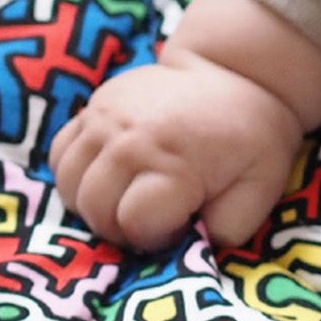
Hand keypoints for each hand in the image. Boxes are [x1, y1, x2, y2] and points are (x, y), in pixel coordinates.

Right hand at [49, 0, 320, 251]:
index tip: (181, 223)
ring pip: (70, 186)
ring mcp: (104, 119)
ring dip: (95, 205)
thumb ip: (228, 229)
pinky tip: (109, 177)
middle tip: (153, 218)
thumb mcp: (259, 189)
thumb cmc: (251, 139)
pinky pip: (60, 155)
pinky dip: (77, 176)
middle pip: (96, 210)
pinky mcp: (92, 107)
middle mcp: (130, 140)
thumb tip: (191, 245)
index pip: (134, 225)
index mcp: (173, 163)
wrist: (232, 75)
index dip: (156, 237)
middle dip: (121, 228)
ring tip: (128, 199)